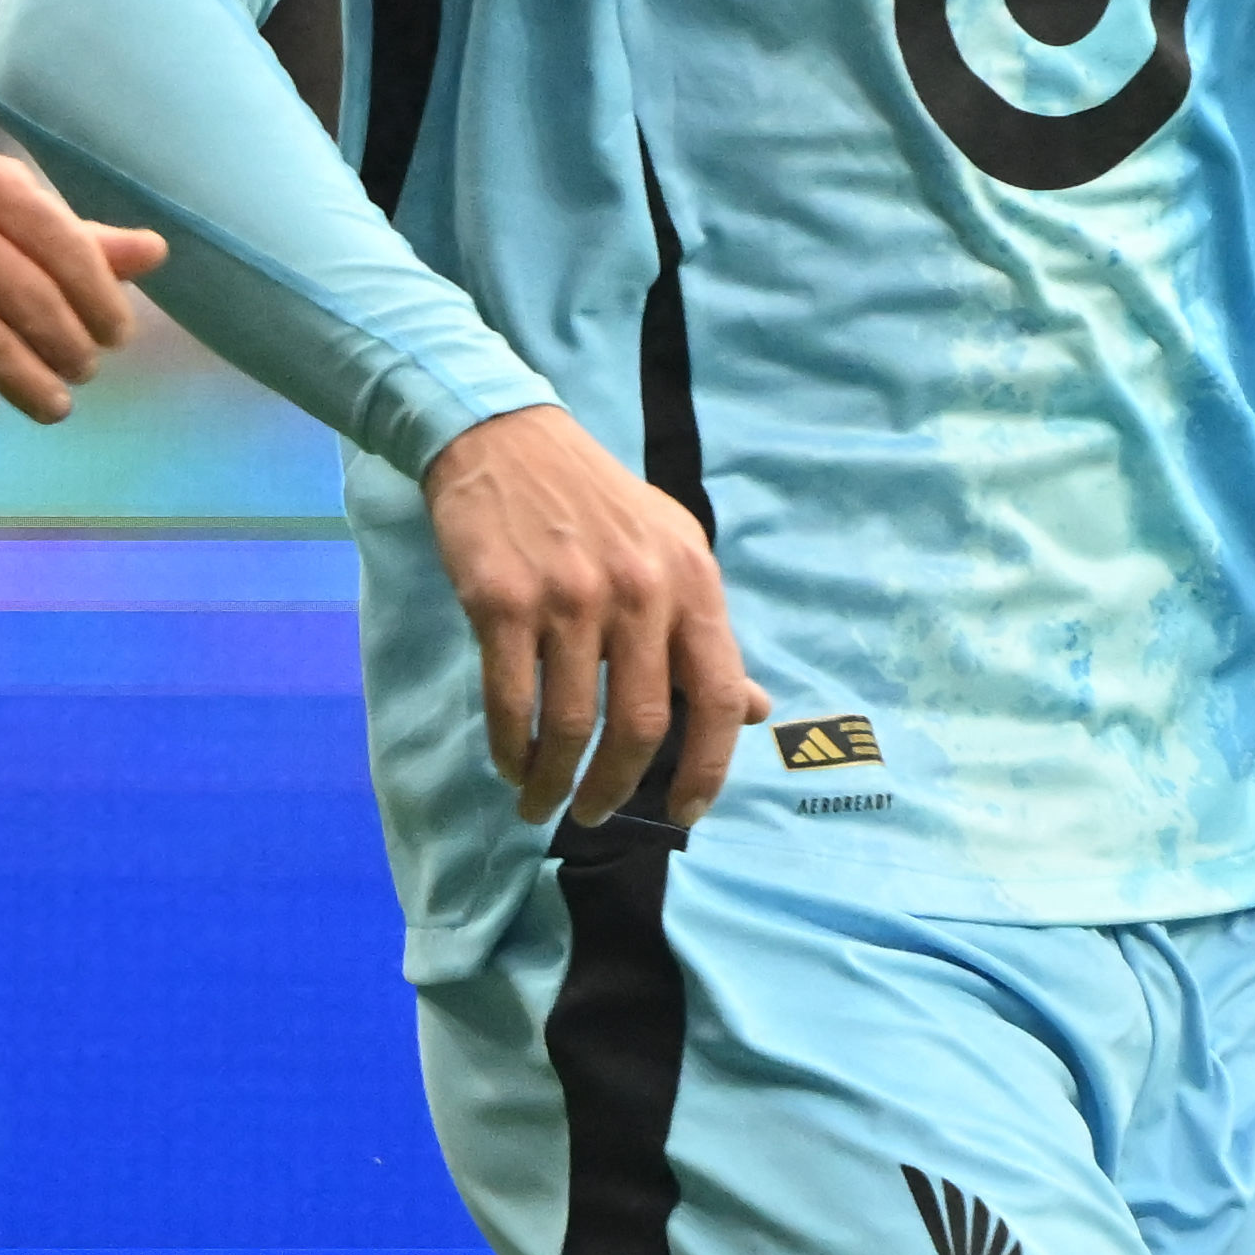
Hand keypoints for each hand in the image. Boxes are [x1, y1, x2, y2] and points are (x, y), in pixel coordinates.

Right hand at [0, 151, 167, 423]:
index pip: (65, 248)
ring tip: (54, 406)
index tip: (117, 336)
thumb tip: (156, 253)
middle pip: (30, 302)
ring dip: (29, 385)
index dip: (101, 301)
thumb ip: (81, 238)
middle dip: (69, 348)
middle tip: (85, 372)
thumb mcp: (12, 208)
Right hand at [421, 405, 748, 830]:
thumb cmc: (595, 502)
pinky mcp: (502, 601)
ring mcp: (569, 596)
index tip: (684, 814)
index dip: (709, 768)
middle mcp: (639, 590)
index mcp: (691, 581)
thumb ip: (706, 633)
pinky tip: (511, 765)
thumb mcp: (672, 550)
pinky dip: (510, 750)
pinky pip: (510, 702)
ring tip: (541, 802)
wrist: (505, 439)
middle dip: (615, 789)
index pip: (716, 694)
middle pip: (641, 725)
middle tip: (594, 816)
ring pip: (572, 724)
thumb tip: (751, 709)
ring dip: (554, 781)